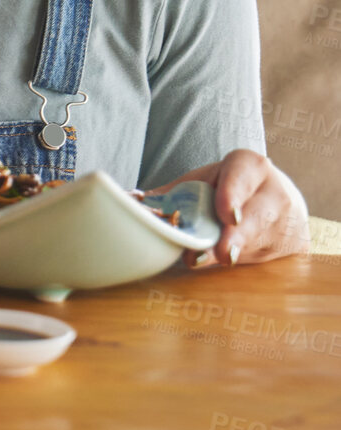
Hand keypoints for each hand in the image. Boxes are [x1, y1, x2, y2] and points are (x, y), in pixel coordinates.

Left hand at [155, 149, 309, 267]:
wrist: (276, 198)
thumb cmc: (228, 187)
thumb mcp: (204, 181)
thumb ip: (174, 192)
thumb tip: (132, 202)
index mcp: (251, 166)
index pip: (243, 177)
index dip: (233, 196)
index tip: (226, 215)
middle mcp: (275, 192)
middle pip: (256, 216)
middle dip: (237, 236)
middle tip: (222, 253)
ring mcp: (289, 222)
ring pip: (260, 241)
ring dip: (234, 253)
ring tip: (210, 260)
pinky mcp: (296, 246)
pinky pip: (268, 257)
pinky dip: (244, 262)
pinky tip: (228, 263)